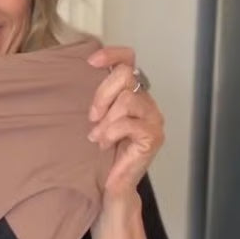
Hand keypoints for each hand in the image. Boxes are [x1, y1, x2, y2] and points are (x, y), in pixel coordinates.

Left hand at [86, 45, 163, 197]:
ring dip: (106, 119)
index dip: (112, 54)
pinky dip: (110, 133)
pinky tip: (104, 144)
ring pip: (126, 99)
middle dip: (103, 94)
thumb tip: (86, 72)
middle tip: (93, 117)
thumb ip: (100, 96)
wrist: (113, 184)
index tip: (92, 62)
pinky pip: (127, 123)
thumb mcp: (98, 116)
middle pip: (126, 75)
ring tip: (98, 136)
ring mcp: (154, 118)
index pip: (129, 60)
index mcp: (134, 93)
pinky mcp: (153, 136)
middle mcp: (147, 102)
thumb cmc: (105, 150)